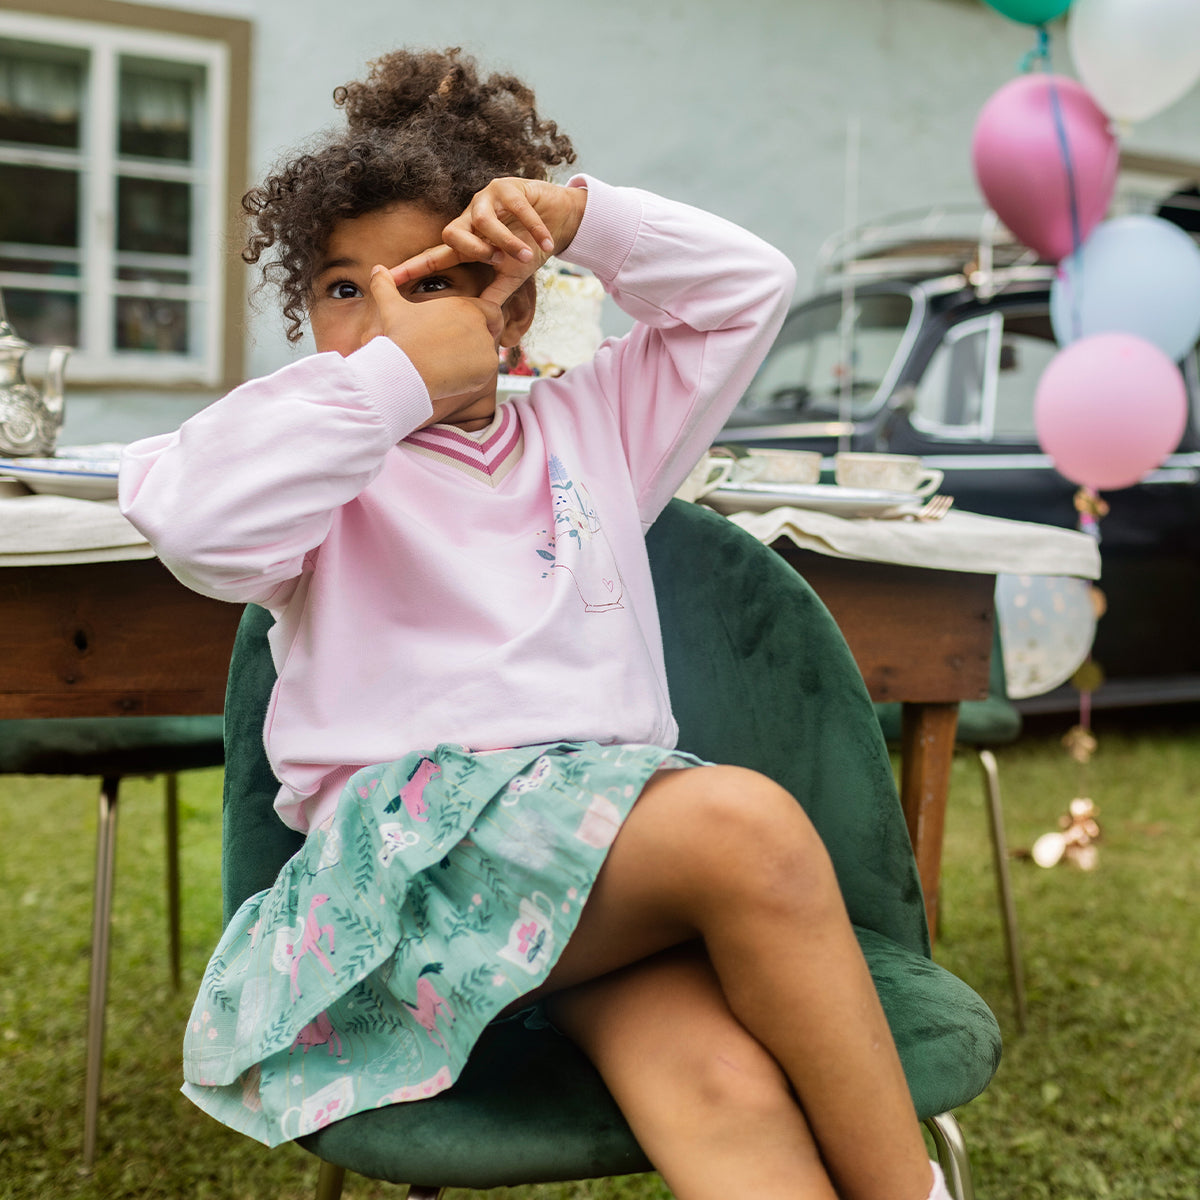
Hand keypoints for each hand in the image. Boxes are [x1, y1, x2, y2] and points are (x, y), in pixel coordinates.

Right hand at [368, 266, 501, 420]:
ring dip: (474, 360)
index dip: (484, 321)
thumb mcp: (391, 309)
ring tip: (449, 366)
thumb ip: (386, 287)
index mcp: (464, 306)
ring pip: (487, 354)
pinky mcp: (489, 365)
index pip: (490, 310)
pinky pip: (487, 372)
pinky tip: (453, 376)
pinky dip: (474, 376)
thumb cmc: (400, 339)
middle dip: (477, 343)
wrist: (406, 370)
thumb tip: (376, 269)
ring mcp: (486, 344)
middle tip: (457, 354)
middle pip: (489, 333)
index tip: (473, 331)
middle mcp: (480, 322)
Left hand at [389, 178, 587, 306]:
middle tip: (497, 261)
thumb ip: (494, 295)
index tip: (387, 277)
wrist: (559, 220)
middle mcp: (470, 218)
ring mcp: (487, 199)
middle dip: (473, 249)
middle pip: (451, 232)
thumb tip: (481, 323)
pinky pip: (516, 210)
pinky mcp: (508, 186)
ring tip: (527, 256)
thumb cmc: (532, 247)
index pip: (436, 256)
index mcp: (468, 241)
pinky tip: (546, 243)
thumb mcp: (512, 274)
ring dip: (507, 242)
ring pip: (483, 221)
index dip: (413, 267)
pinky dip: (533, 229)